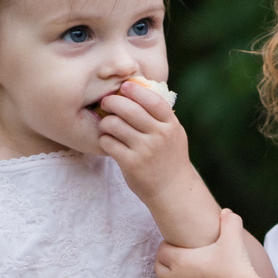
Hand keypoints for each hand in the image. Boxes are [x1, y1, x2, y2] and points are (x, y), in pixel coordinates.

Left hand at [94, 77, 189, 196]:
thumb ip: (160, 115)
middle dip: (113, 101)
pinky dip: (104, 139)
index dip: (135, 90)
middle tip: (106, 102)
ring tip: (106, 124)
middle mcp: (159, 136)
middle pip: (129, 109)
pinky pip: (109, 142)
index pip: (152, 99)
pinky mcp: (131, 164)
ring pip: (115, 124)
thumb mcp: (174, 133)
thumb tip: (138, 88)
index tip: (124, 87)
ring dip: (106, 121)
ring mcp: (145, 150)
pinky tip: (108, 141)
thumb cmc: (169, 158)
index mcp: (170, 125)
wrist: (172, 190)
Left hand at [156, 209, 259, 277]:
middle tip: (181, 255)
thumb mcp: (233, 239)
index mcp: (180, 261)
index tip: (180, 244)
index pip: (161, 251)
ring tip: (189, 270)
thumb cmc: (236, 267)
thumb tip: (226, 211)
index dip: (169, 245)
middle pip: (159, 267)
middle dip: (166, 261)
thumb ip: (229, 221)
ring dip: (174, 276)